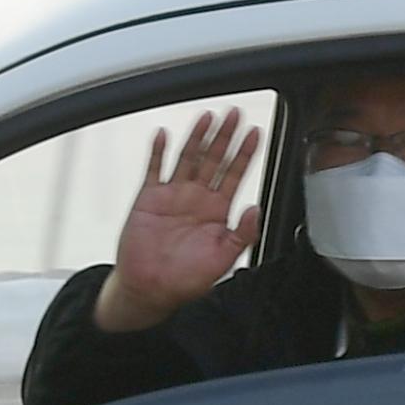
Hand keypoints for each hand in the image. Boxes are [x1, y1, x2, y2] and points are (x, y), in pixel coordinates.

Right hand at [93, 107, 261, 332]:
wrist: (150, 289)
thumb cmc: (186, 279)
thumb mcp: (224, 259)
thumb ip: (243, 234)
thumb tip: (256, 209)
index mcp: (217, 211)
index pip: (235, 174)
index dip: (245, 153)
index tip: (254, 133)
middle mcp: (197, 198)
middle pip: (214, 159)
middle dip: (225, 136)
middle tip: (235, 114)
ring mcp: (173, 195)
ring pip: (188, 158)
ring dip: (197, 137)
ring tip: (207, 117)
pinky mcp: (149, 198)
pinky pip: (154, 169)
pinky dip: (158, 152)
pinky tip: (163, 135)